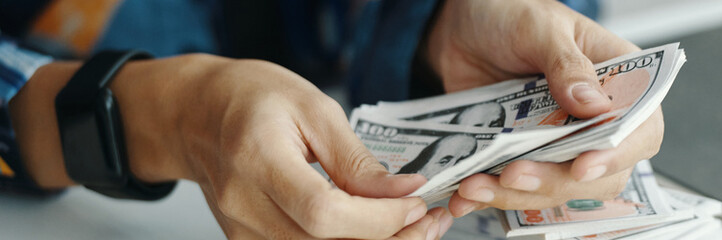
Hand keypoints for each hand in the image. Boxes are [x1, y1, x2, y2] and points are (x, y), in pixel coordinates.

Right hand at [11, 54, 453, 238]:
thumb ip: (355, 157)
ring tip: (409, 223)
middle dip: (388, 237)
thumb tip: (402, 190)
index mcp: (257, 158)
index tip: (415, 202)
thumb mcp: (312, 106)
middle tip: (429, 220)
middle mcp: (243, 204)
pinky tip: (375, 228)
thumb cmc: (249, 98)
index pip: (322, 211)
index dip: (377, 217)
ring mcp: (242, 229)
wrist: (196, 113)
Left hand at [422, 0, 664, 215]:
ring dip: (516, 195)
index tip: (583, 165)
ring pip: (553, 189)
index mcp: (618, 81)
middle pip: (597, 174)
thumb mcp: (539, 27)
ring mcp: (557, 143)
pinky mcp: (522, 157)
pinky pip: (514, 189)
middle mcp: (593, 120)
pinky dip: (488, 198)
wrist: (464, 27)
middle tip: (514, 174)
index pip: (641, 129)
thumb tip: (593, 104)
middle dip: (554, 181)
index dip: (618, 153)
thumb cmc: (513, 14)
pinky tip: (464, 195)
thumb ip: (566, 63)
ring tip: (476, 185)